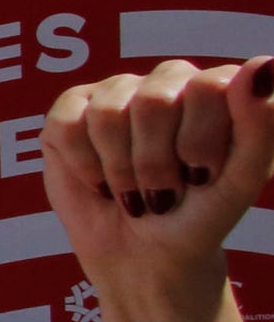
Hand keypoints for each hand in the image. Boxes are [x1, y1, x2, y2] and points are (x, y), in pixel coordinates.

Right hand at [43, 57, 273, 302]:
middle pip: (154, 101)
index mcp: (218, 87)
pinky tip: (99, 181)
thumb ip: (260, 124)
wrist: (145, 256)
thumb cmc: (199, 217)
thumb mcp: (240, 180)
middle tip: (163, 192)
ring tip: (133, 192)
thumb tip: (262, 65)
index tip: (203, 176)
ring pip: (108, 114)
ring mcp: (116, 92)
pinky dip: (85, 166)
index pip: (209, 86)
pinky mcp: (70, 113)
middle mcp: (167, 80)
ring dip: (120, 171)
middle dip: (155, 164)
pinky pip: (67, 125)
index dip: (199, 141)